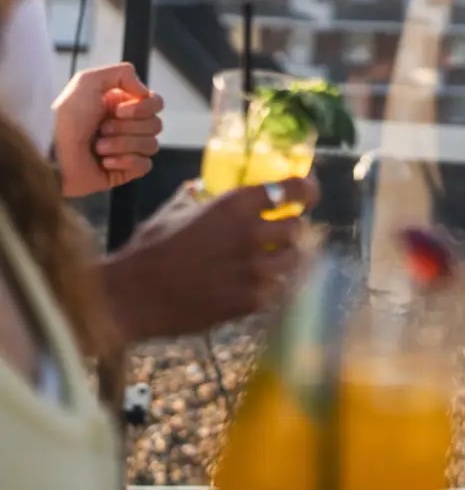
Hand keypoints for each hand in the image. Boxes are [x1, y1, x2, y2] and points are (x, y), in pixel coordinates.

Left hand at [52, 63, 162, 196]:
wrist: (50, 153)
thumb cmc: (64, 119)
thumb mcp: (88, 80)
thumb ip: (122, 73)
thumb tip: (144, 92)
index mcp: (121, 105)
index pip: (156, 104)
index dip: (143, 107)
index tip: (119, 111)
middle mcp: (126, 126)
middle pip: (156, 125)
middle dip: (128, 128)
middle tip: (102, 129)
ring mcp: (126, 150)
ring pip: (151, 145)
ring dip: (123, 145)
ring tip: (98, 147)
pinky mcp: (123, 171)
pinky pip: (144, 165)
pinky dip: (127, 162)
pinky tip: (105, 162)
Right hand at [100, 177, 319, 340]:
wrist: (131, 296)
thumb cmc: (149, 249)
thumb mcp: (175, 210)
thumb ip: (197, 196)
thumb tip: (202, 188)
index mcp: (237, 204)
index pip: (294, 190)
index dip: (307, 191)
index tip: (309, 195)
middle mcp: (253, 233)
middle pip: (298, 228)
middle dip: (290, 231)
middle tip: (278, 235)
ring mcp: (255, 269)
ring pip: (293, 260)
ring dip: (285, 259)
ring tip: (271, 262)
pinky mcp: (250, 301)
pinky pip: (279, 290)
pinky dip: (273, 286)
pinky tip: (259, 286)